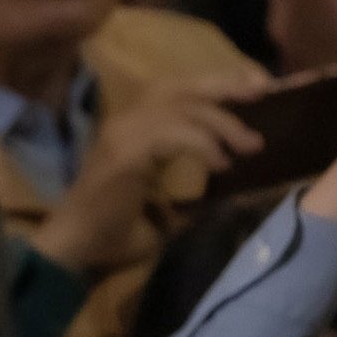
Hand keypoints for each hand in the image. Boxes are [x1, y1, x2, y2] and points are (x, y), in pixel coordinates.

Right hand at [30, 78, 264, 272]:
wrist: (72, 251)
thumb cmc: (111, 235)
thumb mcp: (162, 207)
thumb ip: (188, 191)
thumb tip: (230, 193)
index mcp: (133, 127)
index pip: (178, 90)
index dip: (218, 85)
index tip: (257, 90)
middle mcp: (126, 120)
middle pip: (182, 85)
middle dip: (226, 84)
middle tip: (264, 91)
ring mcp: (123, 133)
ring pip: (182, 106)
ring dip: (222, 122)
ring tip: (251, 144)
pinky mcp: (124, 152)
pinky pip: (172, 134)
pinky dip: (201, 144)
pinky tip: (220, 164)